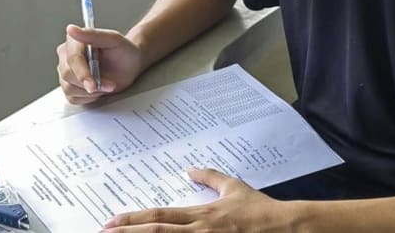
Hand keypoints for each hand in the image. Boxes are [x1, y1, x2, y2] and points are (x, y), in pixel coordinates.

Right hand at [56, 25, 143, 103]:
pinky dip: (89, 98)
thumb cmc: (124, 51)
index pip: (72, 59)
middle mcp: (66, 58)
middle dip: (91, 82)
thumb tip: (71, 29)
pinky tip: (99, 89)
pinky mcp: (71, 87)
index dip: (82, 73)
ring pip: (69, 88)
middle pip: (68, 75)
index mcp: (74, 43)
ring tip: (108, 84)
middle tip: (110, 84)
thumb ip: (93, 35)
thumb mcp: (114, 40)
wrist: (130, 65)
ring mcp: (67, 73)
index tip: (92, 84)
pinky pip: (73, 98)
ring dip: (92, 91)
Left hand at [102, 168, 295, 232]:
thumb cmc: (259, 211)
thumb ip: (211, 177)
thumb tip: (192, 168)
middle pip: (156, 232)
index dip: (134, 219)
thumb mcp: (235, 188)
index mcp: (201, 214)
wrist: (282, 228)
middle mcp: (199, 231)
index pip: (160, 216)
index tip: (112, 222)